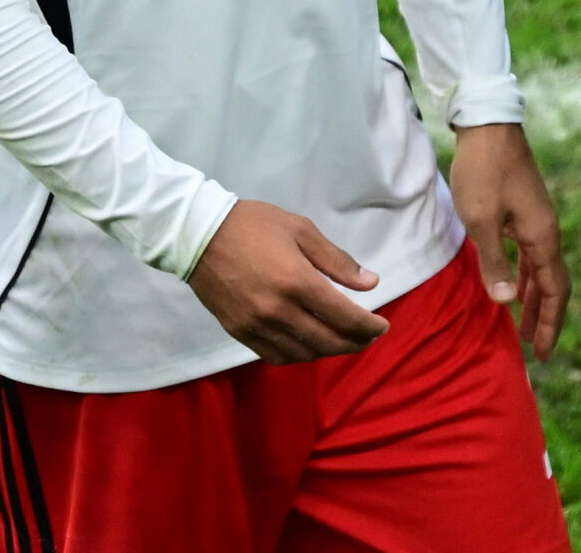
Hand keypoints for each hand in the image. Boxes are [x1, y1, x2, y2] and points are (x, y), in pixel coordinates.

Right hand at [188, 199, 388, 362]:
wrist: (198, 234)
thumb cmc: (254, 225)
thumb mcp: (301, 230)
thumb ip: (337, 261)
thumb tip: (370, 283)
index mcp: (297, 282)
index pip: (344, 317)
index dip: (369, 327)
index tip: (382, 326)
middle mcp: (278, 311)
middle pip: (328, 342)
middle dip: (355, 342)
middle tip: (368, 335)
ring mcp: (256, 326)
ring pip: (303, 354)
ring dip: (328, 351)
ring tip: (342, 339)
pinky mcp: (239, 332)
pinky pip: (276, 356)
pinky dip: (299, 355)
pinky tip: (309, 344)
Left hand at [449, 122, 571, 359]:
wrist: (487, 125)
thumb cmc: (482, 171)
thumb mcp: (481, 221)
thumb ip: (494, 263)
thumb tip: (508, 302)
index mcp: (541, 236)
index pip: (555, 289)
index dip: (551, 322)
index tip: (543, 353)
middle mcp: (546, 230)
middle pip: (554, 283)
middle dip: (546, 316)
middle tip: (537, 348)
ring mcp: (536, 220)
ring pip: (542, 268)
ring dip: (535, 298)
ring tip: (525, 325)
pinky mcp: (523, 210)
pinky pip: (530, 253)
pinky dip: (526, 275)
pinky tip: (514, 284)